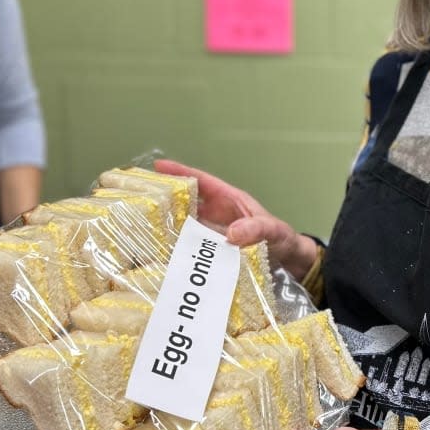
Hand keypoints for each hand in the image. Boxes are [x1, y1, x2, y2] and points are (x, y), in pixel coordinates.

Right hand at [154, 159, 319, 280]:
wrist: (290, 263)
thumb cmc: (282, 239)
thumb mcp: (273, 230)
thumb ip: (256, 229)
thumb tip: (230, 234)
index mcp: (230, 200)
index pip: (202, 181)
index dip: (181, 172)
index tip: (158, 166)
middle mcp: (217, 214)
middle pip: (187, 202)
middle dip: (166, 199)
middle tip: (140, 200)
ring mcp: (214, 233)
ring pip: (186, 225)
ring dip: (168, 226)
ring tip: (143, 229)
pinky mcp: (213, 252)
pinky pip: (193, 246)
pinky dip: (179, 249)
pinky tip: (163, 256)